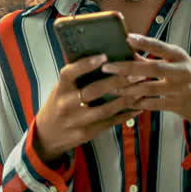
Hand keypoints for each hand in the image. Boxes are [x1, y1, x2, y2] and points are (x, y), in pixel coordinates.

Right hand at [31, 54, 145, 163]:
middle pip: (94, 91)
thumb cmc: (59, 104)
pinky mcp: (86, 133)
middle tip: (136, 74)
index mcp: (60, 89)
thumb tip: (104, 59)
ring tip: (142, 90)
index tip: (104, 56)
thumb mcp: (61, 89)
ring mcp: (76, 121)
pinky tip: (138, 108)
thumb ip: (77, 78)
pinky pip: (109, 123)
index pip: (70, 73)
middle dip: (117, 82)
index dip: (86, 64)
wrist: (48, 135)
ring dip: (126, 100)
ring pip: (105, 109)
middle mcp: (66, 104)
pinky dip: (125, 115)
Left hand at [103, 34, 190, 130]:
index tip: (127, 38)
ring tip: (112, 88)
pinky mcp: (177, 104)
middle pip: (151, 68)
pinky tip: (127, 102)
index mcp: (179, 55)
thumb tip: (128, 49)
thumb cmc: (186, 76)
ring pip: (149, 88)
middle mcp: (181, 70)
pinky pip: (153, 104)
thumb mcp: (175, 62)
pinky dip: (139, 103)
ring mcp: (180, 89)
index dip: (144, 42)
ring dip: (129, 88)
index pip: (160, 46)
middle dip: (127, 67)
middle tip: (107, 67)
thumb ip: (153, 57)